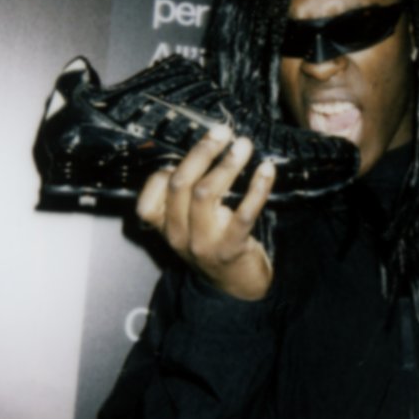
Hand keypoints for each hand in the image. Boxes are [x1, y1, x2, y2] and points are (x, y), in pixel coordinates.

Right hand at [136, 124, 276, 300]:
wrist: (236, 286)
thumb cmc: (212, 243)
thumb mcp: (187, 224)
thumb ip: (183, 197)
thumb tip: (201, 150)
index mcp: (164, 226)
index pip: (151, 191)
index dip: (169, 168)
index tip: (196, 152)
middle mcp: (177, 234)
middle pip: (180, 183)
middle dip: (201, 152)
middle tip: (222, 132)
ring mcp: (203, 243)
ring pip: (206, 193)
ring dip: (227, 164)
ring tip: (243, 145)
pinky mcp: (231, 248)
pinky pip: (244, 213)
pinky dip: (257, 188)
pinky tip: (267, 170)